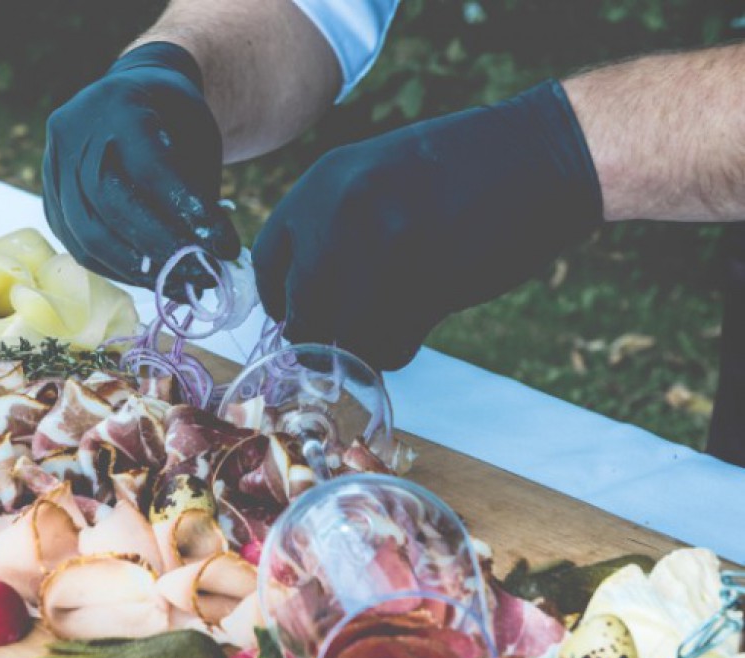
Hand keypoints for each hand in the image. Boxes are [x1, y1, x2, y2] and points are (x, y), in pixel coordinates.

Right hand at [42, 42, 238, 292]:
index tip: (224, 247)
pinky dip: (118, 269)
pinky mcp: (50, 202)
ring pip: (89, 235)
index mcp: (119, 104)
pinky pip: (79, 247)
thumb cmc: (174, 120)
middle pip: (113, 205)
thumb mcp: (197, 138)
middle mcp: (75, 133)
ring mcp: (53, 168)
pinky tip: (151, 278)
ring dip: (140, 270)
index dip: (188, 213)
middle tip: (203, 277)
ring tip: (181, 284)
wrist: (129, 98)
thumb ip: (198, 189)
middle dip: (162, 250)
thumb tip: (209, 255)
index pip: (150, 168)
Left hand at [252, 80, 602, 369]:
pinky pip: (387, 347)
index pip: (268, 263)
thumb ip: (331, 226)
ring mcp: (381, 253)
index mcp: (322, 184)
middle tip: (340, 341)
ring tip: (390, 326)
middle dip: (318, 337)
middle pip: (301, 312)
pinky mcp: (425, 288)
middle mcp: (340, 217)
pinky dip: (396, 349)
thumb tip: (301, 300)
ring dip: (362, 347)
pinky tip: (418, 324)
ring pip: (343, 338)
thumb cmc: (459, 168)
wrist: (542, 154)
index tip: (297, 316)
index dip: (280, 300)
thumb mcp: (374, 175)